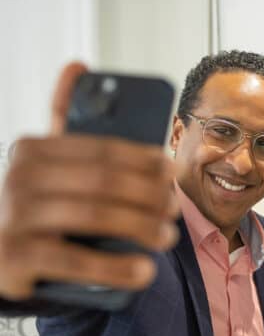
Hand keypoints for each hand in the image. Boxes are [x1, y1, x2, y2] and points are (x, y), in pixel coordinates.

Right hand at [0, 62, 179, 299]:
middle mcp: (18, 179)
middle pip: (105, 182)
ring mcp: (13, 218)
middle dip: (150, 194)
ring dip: (143, 227)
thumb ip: (67, 122)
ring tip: (167, 237)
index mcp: (33, 149)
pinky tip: (145, 270)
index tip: (171, 169)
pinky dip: (117, 267)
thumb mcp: (50, 165)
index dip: (144, 159)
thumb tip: (77, 65)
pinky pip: (77, 261)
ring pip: (96, 217)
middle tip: (175, 209)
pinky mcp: (14, 259)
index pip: (102, 148)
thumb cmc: (38, 204)